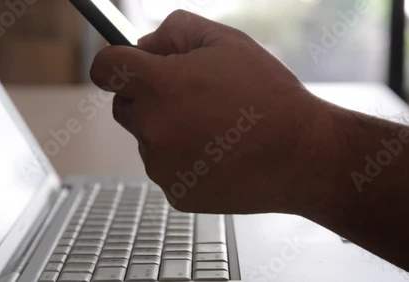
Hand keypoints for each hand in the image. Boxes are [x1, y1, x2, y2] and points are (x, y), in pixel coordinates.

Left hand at [90, 10, 331, 213]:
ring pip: (147, 139)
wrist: (303, 154)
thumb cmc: (270, 97)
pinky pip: (166, 168)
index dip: (114, 63)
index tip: (124, 67)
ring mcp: (163, 166)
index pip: (105, 68)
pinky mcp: (176, 193)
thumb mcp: (227, 41)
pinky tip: (217, 154)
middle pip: (125, 106)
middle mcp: (153, 128)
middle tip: (190, 97)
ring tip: (214, 129)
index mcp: (160, 86)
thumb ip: (175, 30)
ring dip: (168, 130)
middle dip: (147, 98)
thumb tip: (144, 45)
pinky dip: (183, 159)